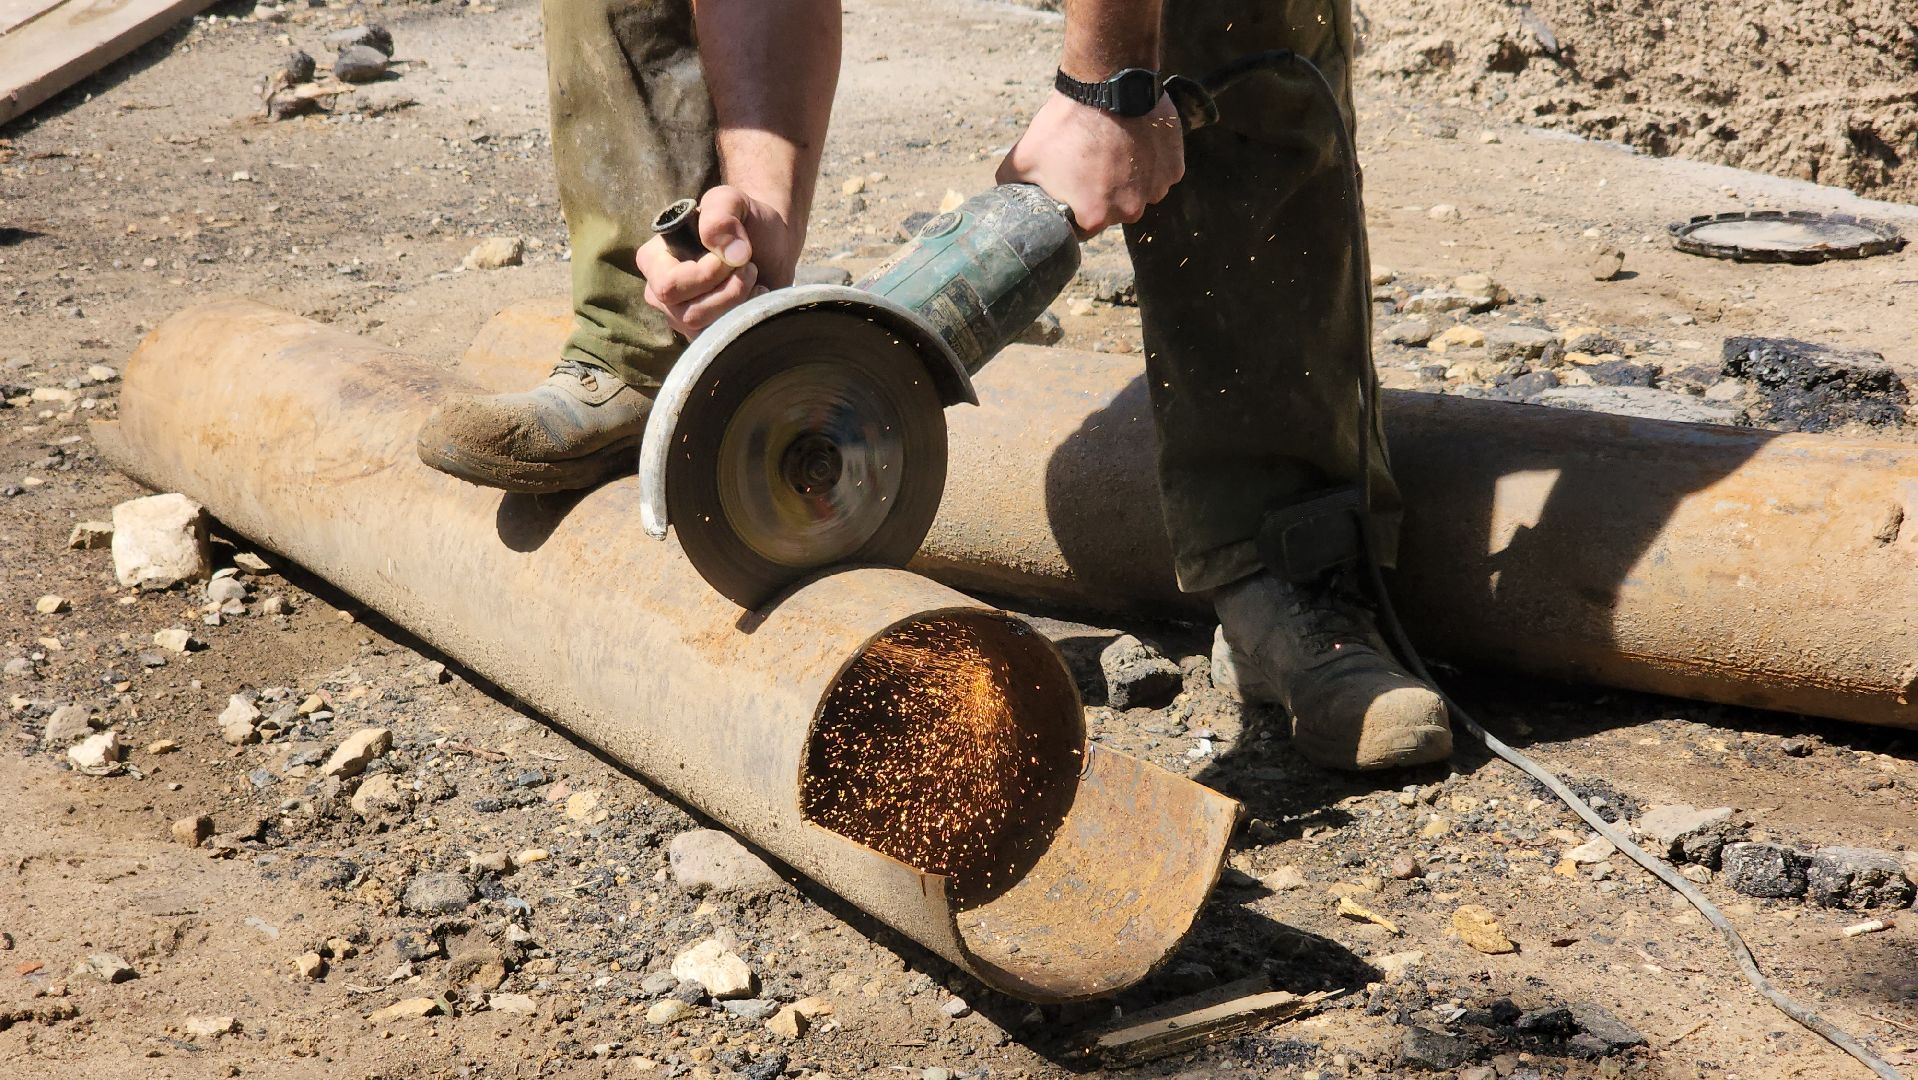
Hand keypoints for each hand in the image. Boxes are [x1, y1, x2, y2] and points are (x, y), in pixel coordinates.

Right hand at [635, 186, 799, 337]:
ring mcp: (680, 317)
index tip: (735, 254)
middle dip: (727, 291)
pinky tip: (757, 295)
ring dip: (739, 302)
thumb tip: (728, 252)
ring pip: (704, 330)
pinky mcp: (704, 334)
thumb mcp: (732, 201)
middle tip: (748, 266)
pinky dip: (745, 318)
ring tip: (753, 276)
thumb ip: (722, 212)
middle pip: (686, 313)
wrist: (770, 242)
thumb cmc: (744, 220)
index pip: (669, 285)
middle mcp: (659, 292)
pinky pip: (720, 340)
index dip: (706, 275)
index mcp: (654, 260)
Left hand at [997, 90, 1183, 236]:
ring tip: (1112, 150)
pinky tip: (1133, 141)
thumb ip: (1012, 187)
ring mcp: (1156, 189)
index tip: (1070, 189)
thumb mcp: (1023, 159)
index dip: (1074, 209)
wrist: (1107, 81)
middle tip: (1090, 165)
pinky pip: (1159, 173)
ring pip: (1138, 193)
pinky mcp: (1174, 167)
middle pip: (1113, 212)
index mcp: (1094, 217)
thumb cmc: (1065, 123)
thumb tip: (1004, 201)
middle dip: (1101, 194)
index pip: (1082, 228)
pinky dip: (1148, 162)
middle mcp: (1129, 211)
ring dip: (1127, 179)